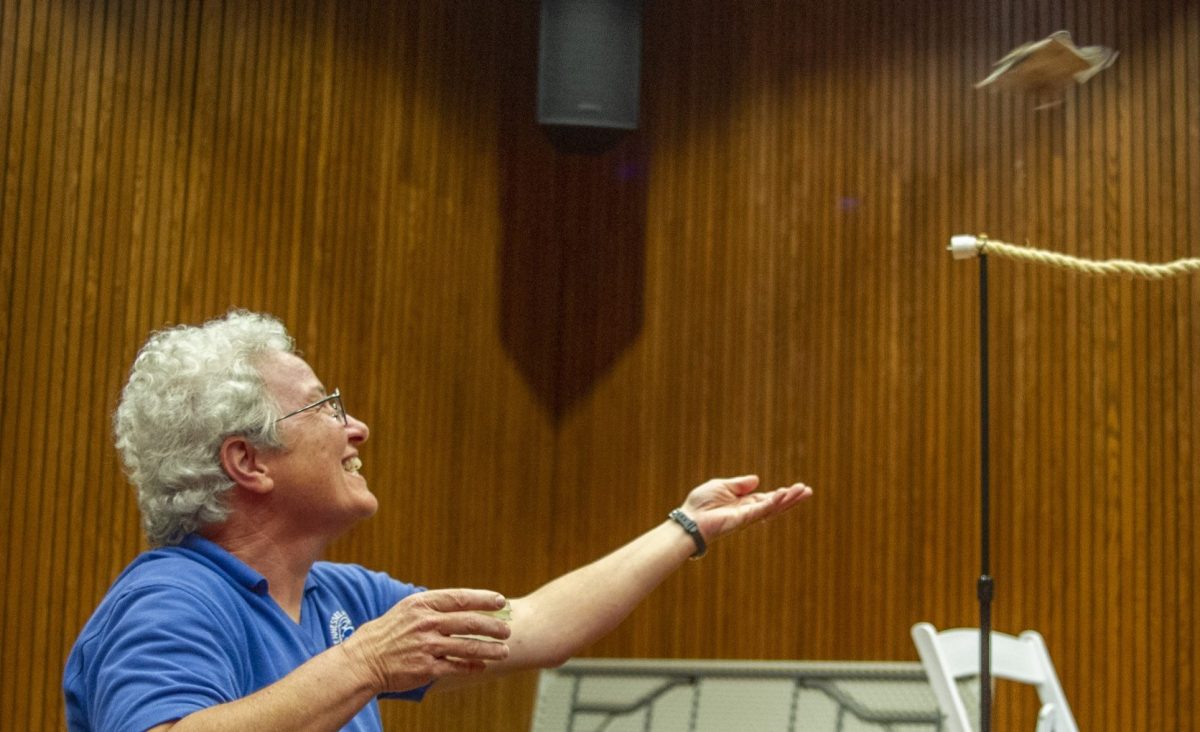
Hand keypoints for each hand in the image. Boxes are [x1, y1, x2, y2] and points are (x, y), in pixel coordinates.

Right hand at [340, 589, 511, 693]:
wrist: (364, 661)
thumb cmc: (387, 633)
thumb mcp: (407, 609)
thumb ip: (433, 605)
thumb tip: (461, 602)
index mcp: (422, 604)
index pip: (460, 598)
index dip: (483, 599)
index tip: (500, 601)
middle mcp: (427, 623)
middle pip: (469, 622)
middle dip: (493, 626)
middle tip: (508, 629)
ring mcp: (427, 646)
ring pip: (468, 646)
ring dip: (490, 649)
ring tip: (504, 651)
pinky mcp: (426, 668)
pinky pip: (456, 666)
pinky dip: (472, 666)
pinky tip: (482, 666)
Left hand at [680, 475, 812, 543]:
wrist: (690, 519)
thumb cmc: (701, 504)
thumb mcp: (722, 486)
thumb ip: (740, 484)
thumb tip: (756, 479)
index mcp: (744, 503)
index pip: (768, 498)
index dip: (782, 494)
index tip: (797, 488)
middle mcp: (749, 511)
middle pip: (775, 504)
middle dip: (792, 498)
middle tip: (808, 491)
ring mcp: (748, 516)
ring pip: (773, 508)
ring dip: (789, 500)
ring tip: (804, 492)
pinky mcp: (744, 518)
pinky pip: (762, 509)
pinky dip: (774, 501)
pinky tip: (784, 494)